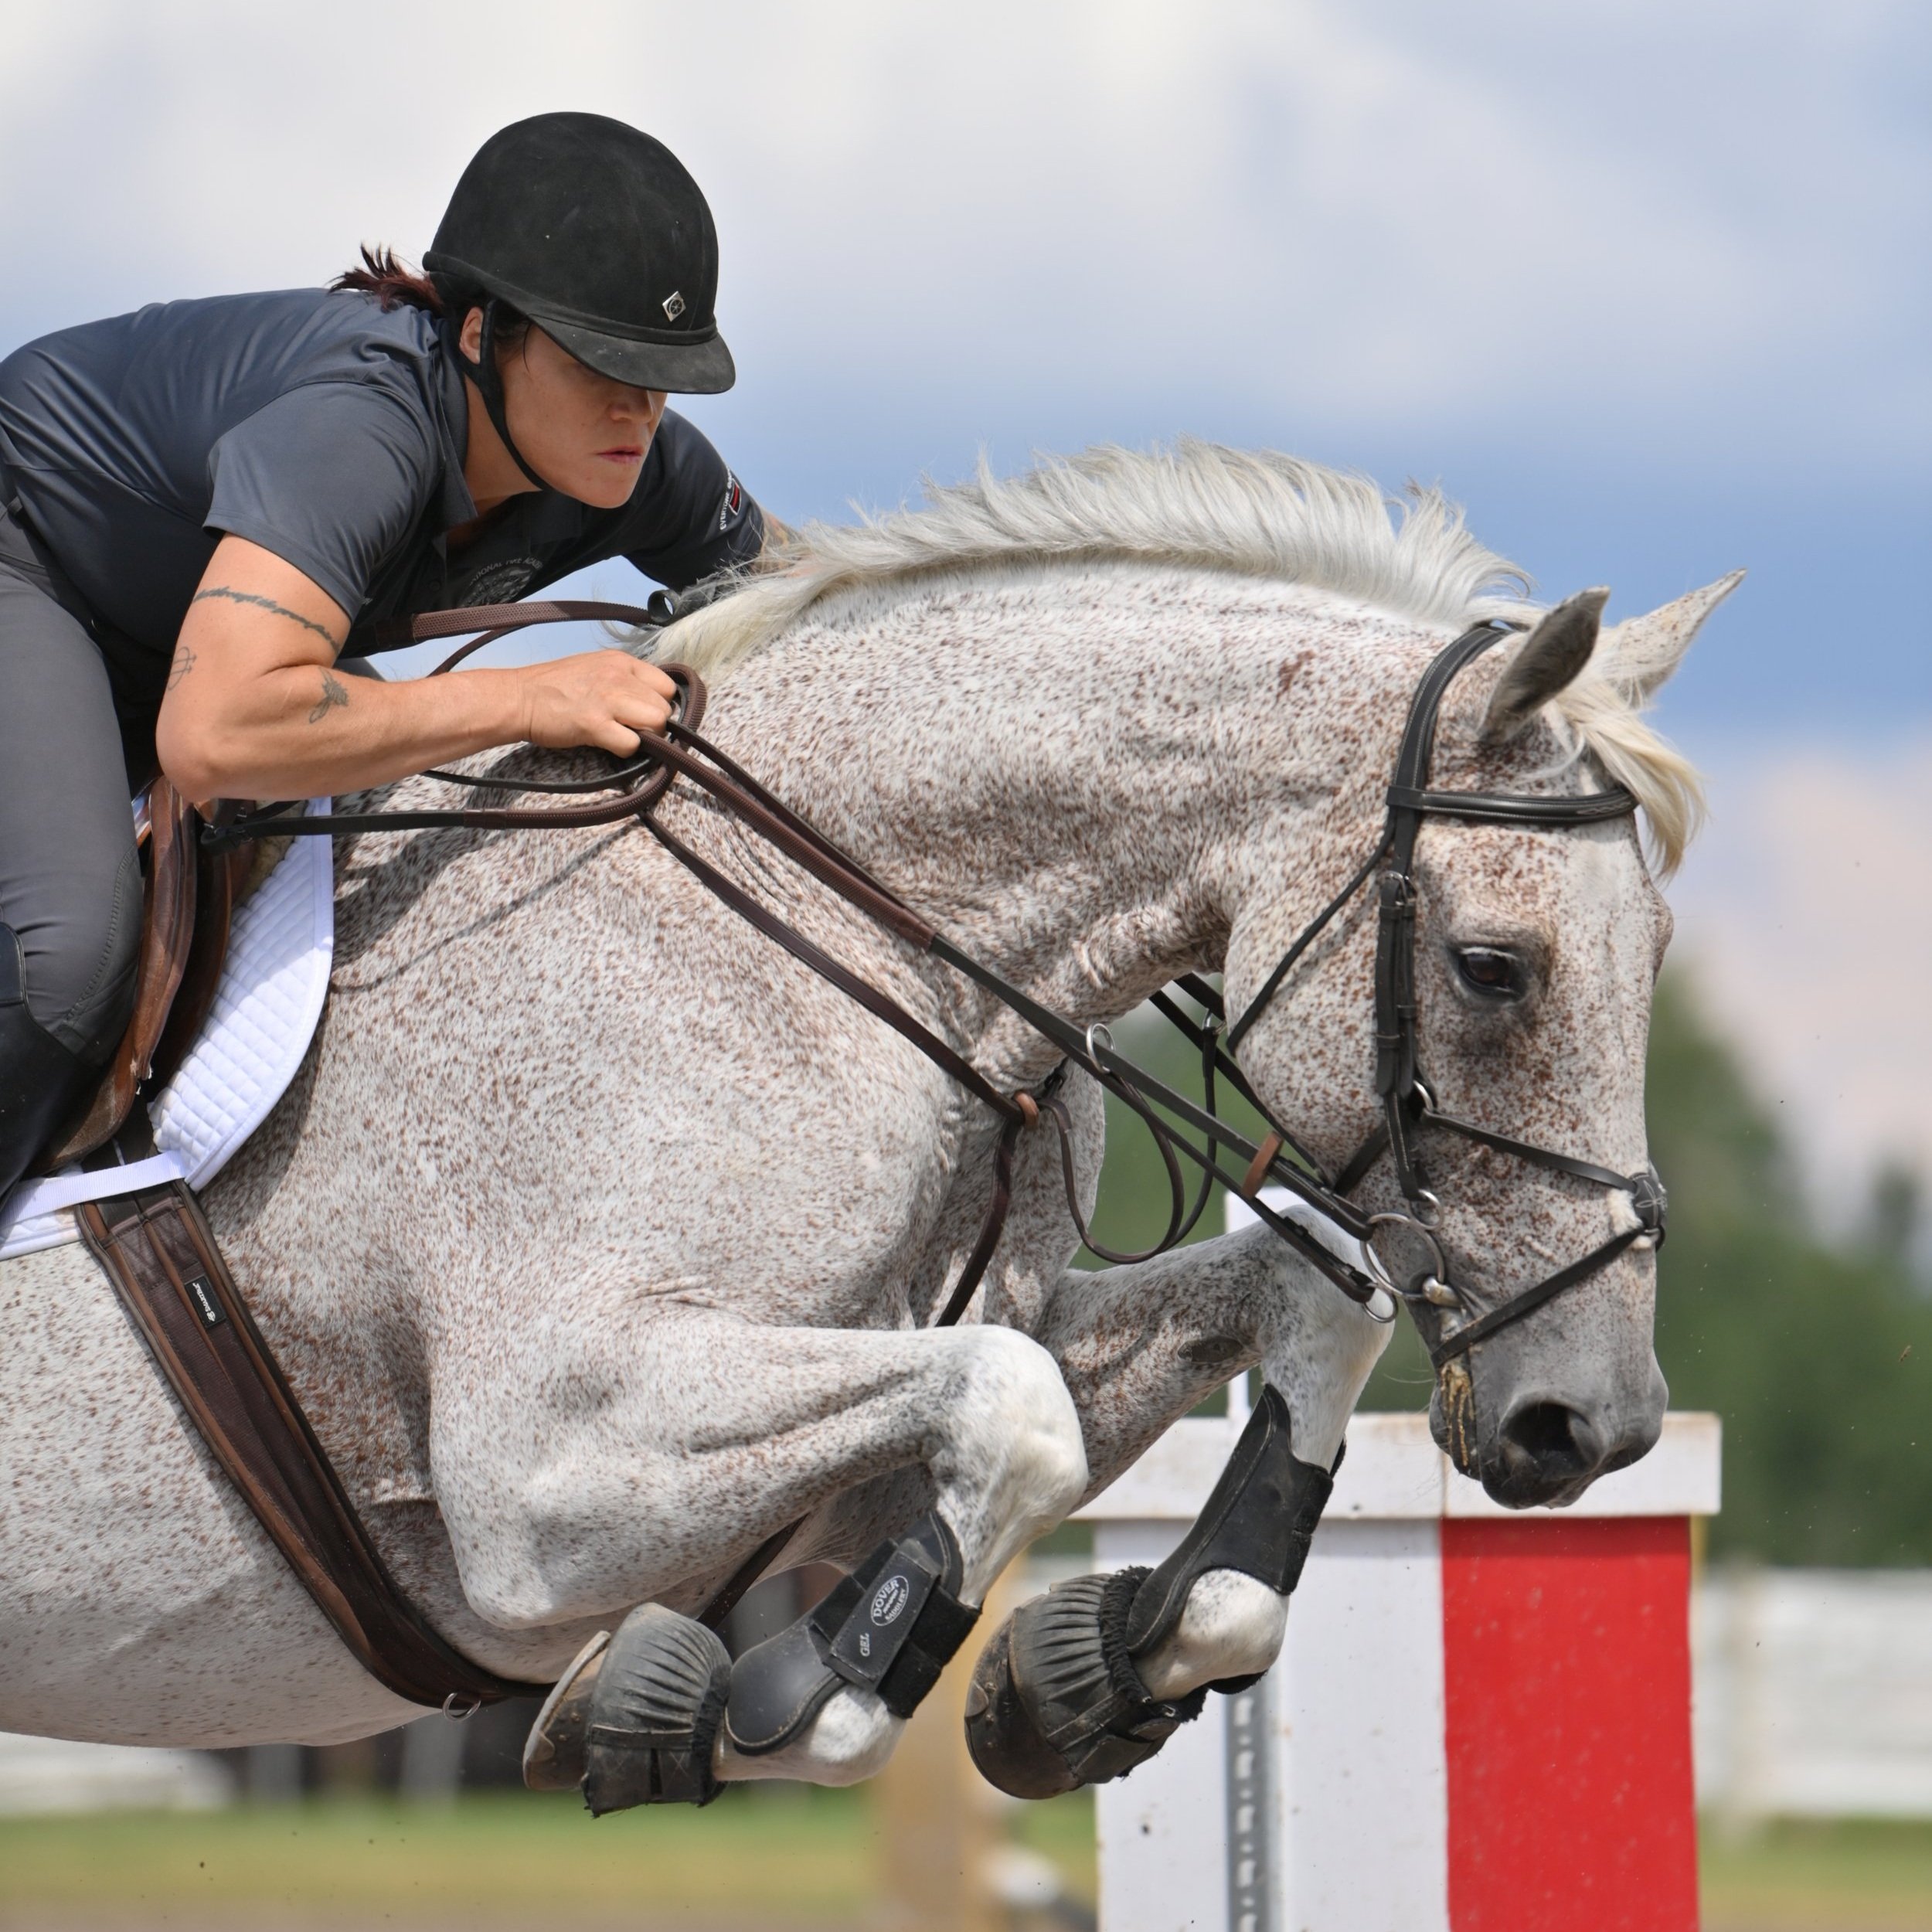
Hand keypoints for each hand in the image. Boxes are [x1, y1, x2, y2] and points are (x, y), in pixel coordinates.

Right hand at [513, 651, 676, 755]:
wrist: (518, 697)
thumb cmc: (553, 687)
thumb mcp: (595, 668)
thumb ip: (623, 679)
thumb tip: (646, 700)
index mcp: (621, 661)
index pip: (667, 686)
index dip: (659, 704)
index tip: (644, 713)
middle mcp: (620, 676)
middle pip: (665, 707)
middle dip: (654, 724)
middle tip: (632, 729)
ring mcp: (609, 699)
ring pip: (657, 723)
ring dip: (645, 737)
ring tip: (623, 736)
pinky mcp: (596, 724)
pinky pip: (633, 743)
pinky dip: (625, 750)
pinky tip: (609, 744)